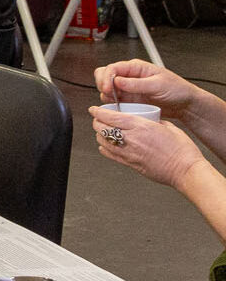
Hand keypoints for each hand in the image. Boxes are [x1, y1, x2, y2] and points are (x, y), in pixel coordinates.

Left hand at [91, 107, 206, 190]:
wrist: (186, 171)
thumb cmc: (182, 150)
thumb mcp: (169, 127)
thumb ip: (154, 121)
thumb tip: (148, 119)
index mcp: (140, 126)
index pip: (110, 116)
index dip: (98, 112)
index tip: (94, 109)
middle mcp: (131, 139)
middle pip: (102, 128)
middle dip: (96, 122)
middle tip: (98, 119)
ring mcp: (129, 153)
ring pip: (102, 141)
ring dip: (99, 135)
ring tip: (102, 131)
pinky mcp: (131, 164)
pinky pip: (110, 155)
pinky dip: (104, 148)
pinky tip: (106, 146)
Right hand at [95, 60, 198, 119]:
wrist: (185, 104)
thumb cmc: (177, 90)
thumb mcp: (158, 85)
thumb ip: (137, 84)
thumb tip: (118, 81)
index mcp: (135, 67)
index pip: (112, 68)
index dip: (106, 78)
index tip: (108, 89)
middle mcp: (129, 77)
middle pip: (104, 75)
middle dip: (102, 85)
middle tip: (108, 95)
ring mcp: (128, 89)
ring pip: (106, 89)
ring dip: (107, 96)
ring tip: (116, 103)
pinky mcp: (129, 100)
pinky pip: (114, 101)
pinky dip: (112, 105)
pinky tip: (120, 108)